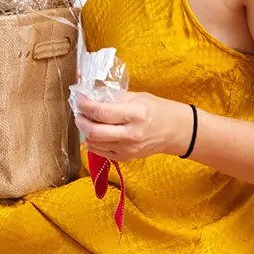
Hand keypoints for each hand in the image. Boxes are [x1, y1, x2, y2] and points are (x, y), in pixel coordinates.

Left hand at [74, 92, 193, 161]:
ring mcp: (128, 149)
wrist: (175, 131)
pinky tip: (95, 132)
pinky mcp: (125, 158)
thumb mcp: (137, 97)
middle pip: (94, 131)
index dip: (85, 105)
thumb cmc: (157, 110)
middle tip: (79, 112)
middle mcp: (131, 134)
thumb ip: (114, 98)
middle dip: (80, 120)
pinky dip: (92, 142)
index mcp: (135, 115)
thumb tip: (91, 95)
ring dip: (84, 131)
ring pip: (94, 143)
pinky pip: (100, 152)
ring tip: (85, 120)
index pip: (101, 112)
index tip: (80, 98)